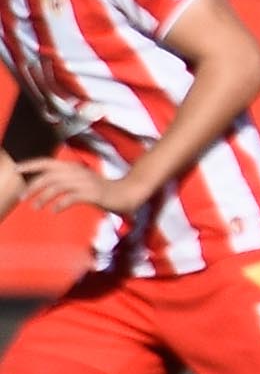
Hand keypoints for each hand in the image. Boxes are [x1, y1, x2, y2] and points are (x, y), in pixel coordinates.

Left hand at [16, 157, 145, 218]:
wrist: (128, 193)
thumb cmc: (103, 190)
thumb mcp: (81, 181)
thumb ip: (65, 180)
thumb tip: (45, 186)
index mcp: (74, 167)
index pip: (48, 162)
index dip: (31, 164)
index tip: (17, 169)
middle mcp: (78, 172)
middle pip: (50, 175)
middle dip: (33, 185)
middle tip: (23, 197)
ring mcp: (86, 183)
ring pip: (58, 186)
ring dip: (43, 197)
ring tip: (36, 207)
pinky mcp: (93, 194)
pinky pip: (72, 198)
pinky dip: (60, 204)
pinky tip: (55, 211)